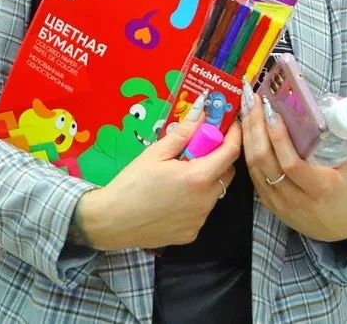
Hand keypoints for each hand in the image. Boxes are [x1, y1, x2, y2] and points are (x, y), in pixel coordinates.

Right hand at [75, 96, 241, 250]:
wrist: (112, 222)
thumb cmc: (132, 184)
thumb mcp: (155, 153)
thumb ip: (183, 134)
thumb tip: (201, 114)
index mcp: (198, 177)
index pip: (230, 152)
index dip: (234, 135)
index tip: (230, 125)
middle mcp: (206, 200)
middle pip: (226, 174)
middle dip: (219, 159)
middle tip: (199, 150)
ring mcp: (200, 219)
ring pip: (214, 193)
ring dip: (206, 181)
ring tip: (180, 176)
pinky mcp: (192, 233)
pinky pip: (201, 211)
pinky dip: (195, 201)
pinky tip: (173, 198)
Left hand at [241, 89, 346, 242]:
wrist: (335, 229)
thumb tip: (342, 106)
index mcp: (319, 188)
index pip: (291, 163)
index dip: (278, 137)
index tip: (272, 112)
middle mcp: (295, 197)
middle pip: (266, 161)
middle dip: (256, 128)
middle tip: (254, 101)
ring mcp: (278, 202)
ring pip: (254, 166)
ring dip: (248, 135)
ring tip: (247, 109)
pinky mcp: (268, 203)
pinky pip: (253, 174)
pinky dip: (247, 150)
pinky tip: (246, 131)